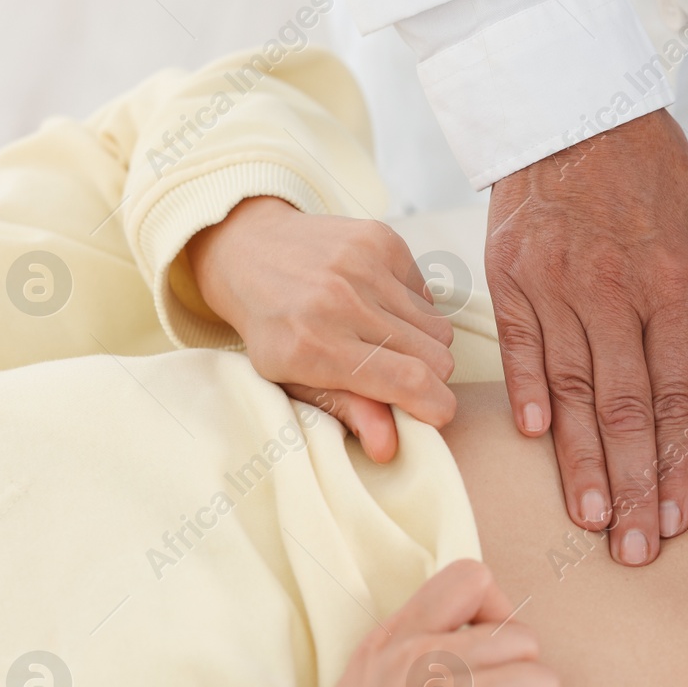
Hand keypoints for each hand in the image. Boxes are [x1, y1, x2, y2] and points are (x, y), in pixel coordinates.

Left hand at [187, 196, 456, 462]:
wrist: (248, 250)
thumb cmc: (274, 327)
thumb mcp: (294, 379)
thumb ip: (347, 411)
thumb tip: (389, 448)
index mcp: (316, 346)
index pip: (409, 381)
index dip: (437, 406)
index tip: (437, 413)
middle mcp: (341, 300)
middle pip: (436, 356)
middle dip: (427, 375)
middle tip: (397, 373)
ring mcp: (363, 263)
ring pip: (439, 327)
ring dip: (421, 342)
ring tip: (384, 337)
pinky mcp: (381, 238)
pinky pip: (429, 294)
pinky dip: (412, 307)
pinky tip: (379, 304)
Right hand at [486, 109, 687, 566]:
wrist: (572, 105)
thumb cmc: (647, 169)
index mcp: (668, 285)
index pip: (675, 395)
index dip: (677, 462)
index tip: (679, 517)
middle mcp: (611, 292)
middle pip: (622, 408)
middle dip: (632, 486)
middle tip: (636, 550)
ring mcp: (555, 286)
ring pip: (570, 391)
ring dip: (580, 463)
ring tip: (591, 520)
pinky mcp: (510, 276)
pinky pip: (521, 347)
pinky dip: (530, 396)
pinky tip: (539, 444)